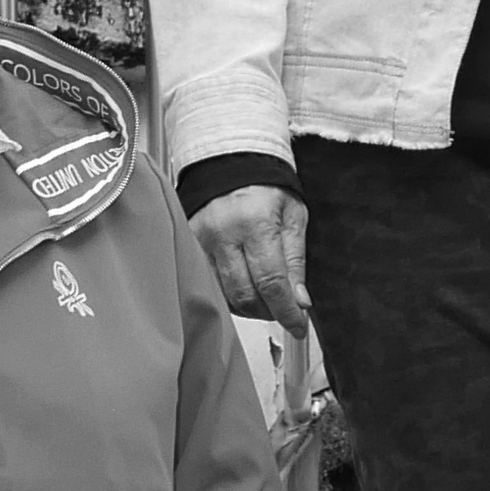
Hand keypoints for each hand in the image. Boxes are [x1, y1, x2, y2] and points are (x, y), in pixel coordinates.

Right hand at [193, 190, 311, 339]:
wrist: (232, 163)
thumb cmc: (267, 188)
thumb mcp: (294, 217)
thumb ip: (296, 261)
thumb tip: (300, 302)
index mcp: (255, 223)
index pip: (272, 282)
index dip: (286, 311)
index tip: (298, 326)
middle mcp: (223, 234)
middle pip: (245, 294)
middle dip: (269, 310)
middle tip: (284, 308)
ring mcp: (201, 241)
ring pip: (224, 295)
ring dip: (249, 306)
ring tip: (264, 296)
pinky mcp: (189, 245)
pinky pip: (209, 284)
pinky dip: (228, 294)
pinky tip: (242, 287)